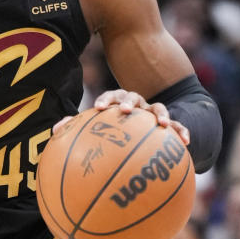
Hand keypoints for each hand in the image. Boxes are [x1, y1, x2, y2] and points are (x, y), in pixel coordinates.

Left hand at [55, 90, 189, 145]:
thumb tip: (54, 131)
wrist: (146, 130)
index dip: (105, 100)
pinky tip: (185, 142)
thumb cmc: (116, 131)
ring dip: (160, 114)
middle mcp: (136, 106)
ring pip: (159, 108)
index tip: (98, 108)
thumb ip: (77, 129)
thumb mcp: (98, 130)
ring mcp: (154, 114)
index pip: (110, 96)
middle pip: (133, 97)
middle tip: (124, 110)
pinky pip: (178, 127)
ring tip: (162, 125)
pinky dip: (182, 132)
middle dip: (129, 102)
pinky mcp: (170, 125)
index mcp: (118, 105)